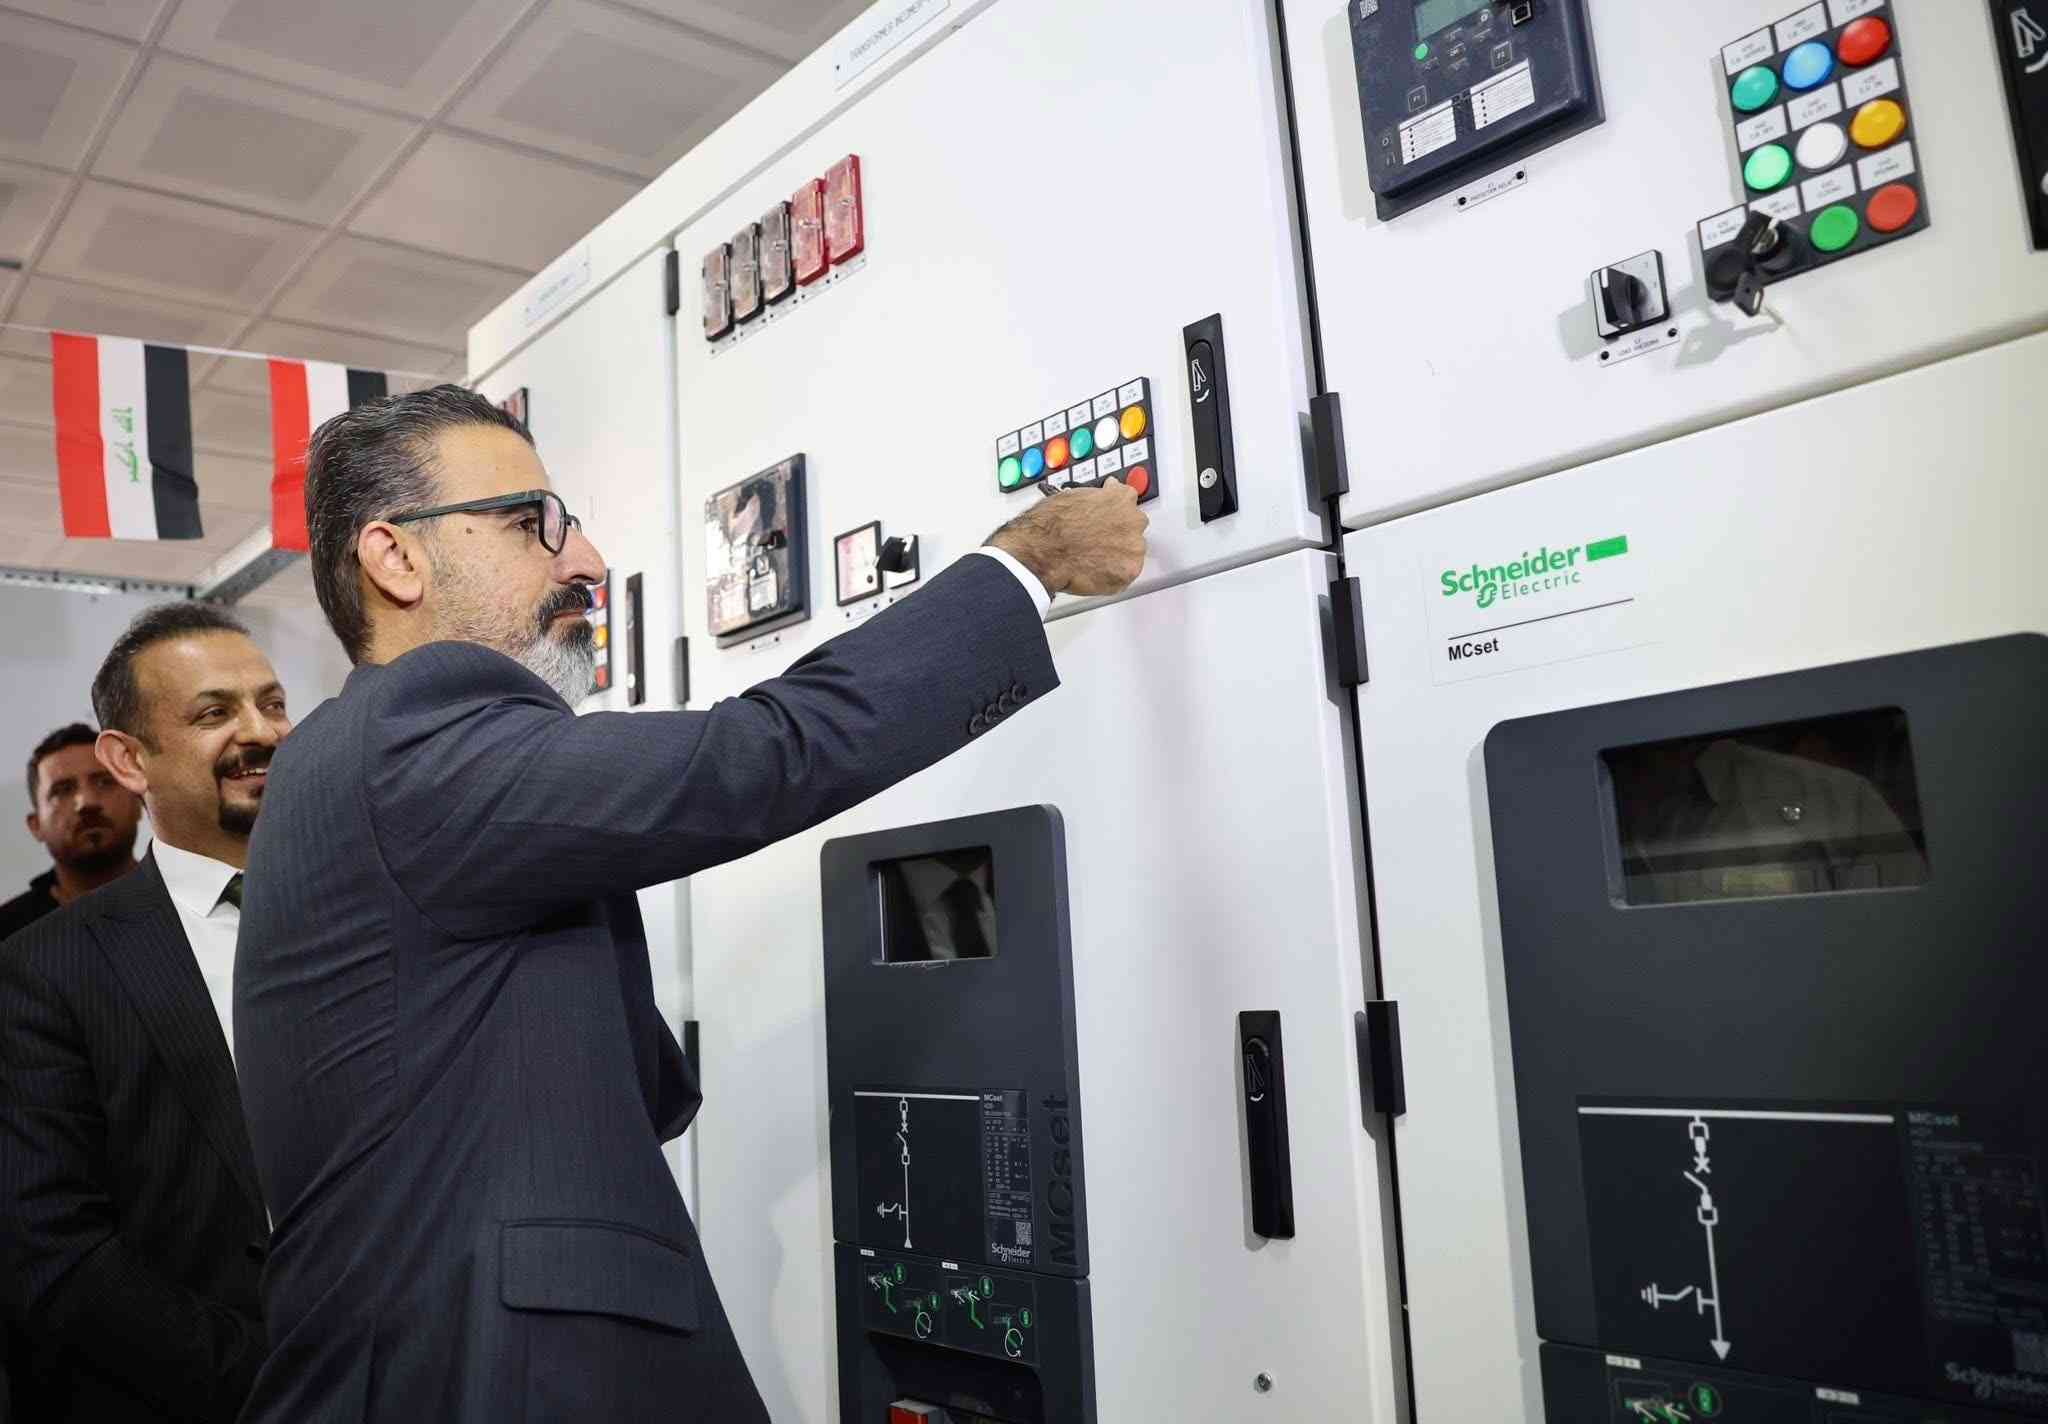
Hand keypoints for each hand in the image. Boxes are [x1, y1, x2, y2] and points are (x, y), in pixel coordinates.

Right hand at [987, 480, 1148, 597]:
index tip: (1107, 515)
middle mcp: (1133, 521)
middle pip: (1134, 527)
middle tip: (1096, 540)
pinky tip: (1094, 571)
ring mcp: (1133, 548)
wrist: (1043, 552)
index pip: (1128, 499)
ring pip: (1131, 553)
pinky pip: (1124, 575)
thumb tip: (1093, 502)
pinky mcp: (1128, 573)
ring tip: (1092, 558)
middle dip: (1118, 533)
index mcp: (1121, 498)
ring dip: (1117, 555)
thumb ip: (1093, 498)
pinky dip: (1112, 576)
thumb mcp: (1071, 496)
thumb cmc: (1051, 525)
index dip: (1114, 509)